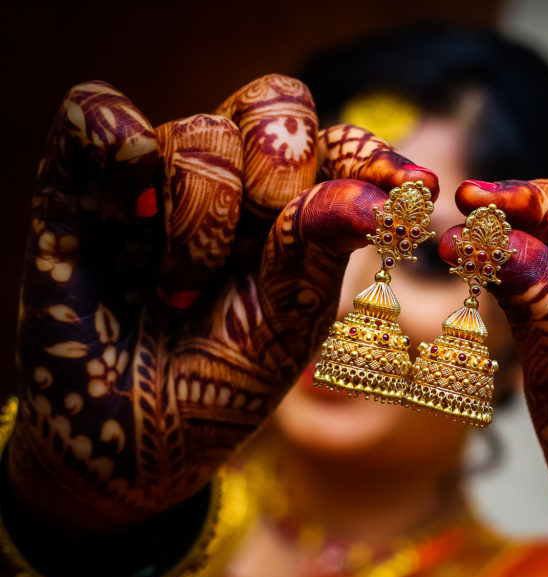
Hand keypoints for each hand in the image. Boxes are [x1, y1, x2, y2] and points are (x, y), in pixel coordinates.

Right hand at [10, 76, 437, 534]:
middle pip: (276, 108)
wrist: (126, 444)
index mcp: (291, 211)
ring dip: (203, 217)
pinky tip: (131, 218)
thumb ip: (323, 247)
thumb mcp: (288, 322)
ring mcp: (156, 179)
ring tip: (181, 286)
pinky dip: (123, 156)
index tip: (416, 189)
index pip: (335, 140)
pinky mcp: (77, 184)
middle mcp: (229, 183)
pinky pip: (99, 116)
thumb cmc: (216, 390)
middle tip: (259, 249)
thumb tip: (385, 189)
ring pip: (201, 131)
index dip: (370, 152)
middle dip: (283, 178)